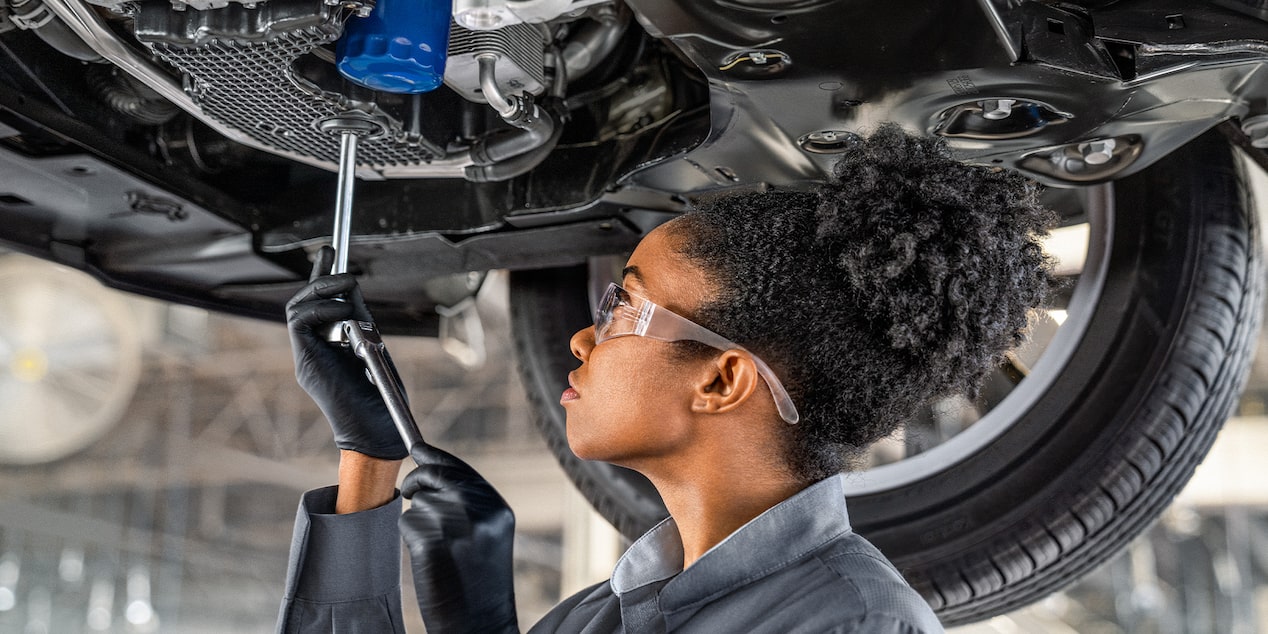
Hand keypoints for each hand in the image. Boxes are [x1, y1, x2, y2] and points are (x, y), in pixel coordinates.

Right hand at [286, 246, 407, 459]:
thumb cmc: (381, 397)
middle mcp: (312, 351)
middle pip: (302, 304)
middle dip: (318, 276)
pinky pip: (299, 322)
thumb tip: (352, 287)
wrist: (376, 429)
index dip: (320, 277)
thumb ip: (360, 319)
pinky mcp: (305, 361)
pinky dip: (320, 309)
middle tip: (333, 256)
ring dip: (322, 290)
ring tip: (345, 285)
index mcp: (328, 348)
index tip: (328, 251)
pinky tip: (342, 311)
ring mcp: (306, 357)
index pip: (317, 306)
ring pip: (297, 309)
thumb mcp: (372, 344)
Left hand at [400, 443, 518, 633]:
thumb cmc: (479, 584)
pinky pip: (407, 523)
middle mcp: (479, 509)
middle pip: (433, 475)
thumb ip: (467, 502)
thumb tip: (428, 463)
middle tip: (410, 493)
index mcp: (496, 507)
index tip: (417, 450)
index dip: (434, 458)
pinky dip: (410, 539)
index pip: (460, 468)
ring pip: (418, 502)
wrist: (481, 624)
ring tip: (438, 550)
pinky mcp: (431, 541)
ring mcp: (455, 524)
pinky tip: (428, 560)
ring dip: (418, 521)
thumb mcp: (487, 535)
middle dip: (417, 482)